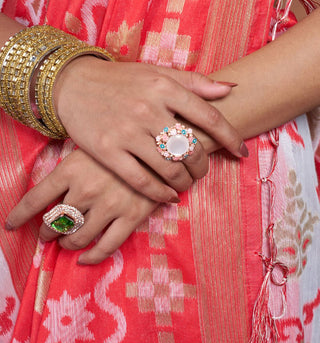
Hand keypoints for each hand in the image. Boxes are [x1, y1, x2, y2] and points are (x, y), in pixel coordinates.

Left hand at [5, 148, 157, 263]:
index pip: (35, 198)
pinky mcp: (130, 217)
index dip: (20, 215)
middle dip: (47, 232)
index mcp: (71, 169)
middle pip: (55, 222)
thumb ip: (71, 171)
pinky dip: (91, 257)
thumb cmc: (123, 144)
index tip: (11, 225)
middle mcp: (86, 189)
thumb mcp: (90, 148)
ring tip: (66, 244)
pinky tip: (83, 260)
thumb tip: (53, 197)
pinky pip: (105, 247)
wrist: (165, 143)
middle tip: (47, 234)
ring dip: (67, 245)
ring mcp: (109, 205)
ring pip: (77, 237)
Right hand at [54, 58, 247, 202]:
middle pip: (190, 149)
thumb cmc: (121, 81)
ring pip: (169, 169)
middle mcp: (147, 109)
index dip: (230, 138)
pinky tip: (168, 196)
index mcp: (164, 87)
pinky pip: (142, 181)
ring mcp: (126, 132)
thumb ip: (194, 82)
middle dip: (202, 166)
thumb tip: (230, 89)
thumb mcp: (156, 73)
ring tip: (184, 184)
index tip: (241, 153)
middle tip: (200, 172)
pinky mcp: (108, 152)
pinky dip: (160, 194)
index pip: (209, 117)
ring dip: (184, 183)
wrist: (74, 85)